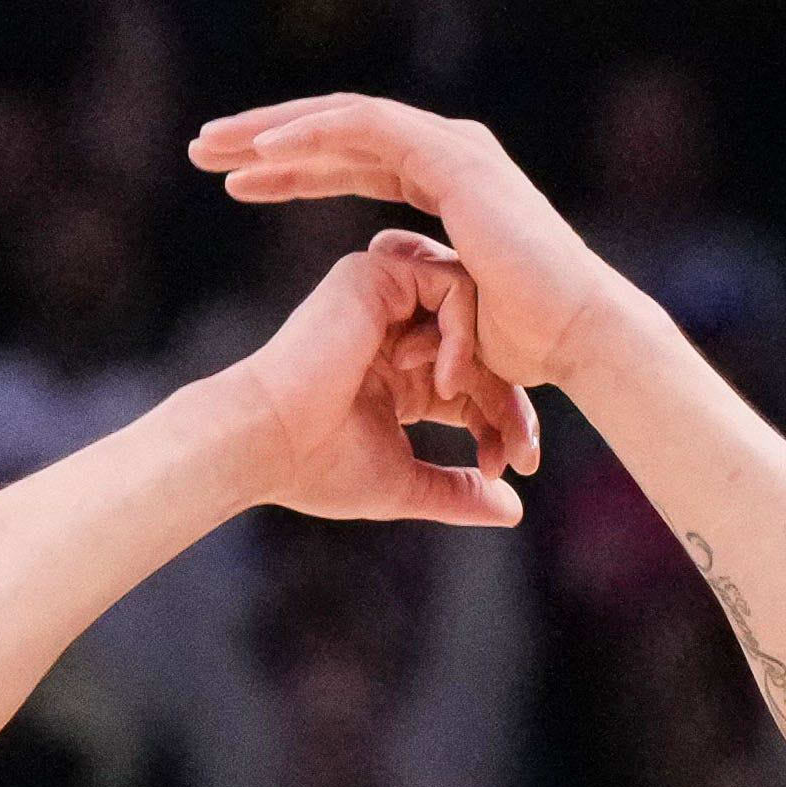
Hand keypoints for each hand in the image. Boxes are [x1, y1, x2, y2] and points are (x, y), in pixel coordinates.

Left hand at [193, 95, 640, 394]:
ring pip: (343, 120)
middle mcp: (446, 154)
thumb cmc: (525, 346)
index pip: (351, 165)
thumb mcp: (449, 322)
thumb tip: (397, 344)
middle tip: (203, 146)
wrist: (574, 336)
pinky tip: (264, 148)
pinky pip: (368, 131)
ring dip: (275, 128)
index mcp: (444, 185)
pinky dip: (315, 135)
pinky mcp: (453, 155)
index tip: (236, 183)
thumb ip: (416, 312)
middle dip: (265, 139)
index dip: (292, 171)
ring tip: (214, 142)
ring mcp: (451, 147)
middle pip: (336, 135)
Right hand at [213, 231, 532, 525]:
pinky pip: (452, 284)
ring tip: (478, 413)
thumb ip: (457, 491)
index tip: (515, 465)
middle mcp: (393, 332)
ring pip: (474, 312)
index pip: (473, 382)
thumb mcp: (404, 483)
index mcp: (400, 375)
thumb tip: (512, 509)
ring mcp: (384, 300)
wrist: (265, 442)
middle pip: (482, 347)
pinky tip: (448, 379)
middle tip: (520, 448)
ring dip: (489, 365)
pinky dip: (463, 331)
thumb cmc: (319, 468)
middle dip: (510, 399)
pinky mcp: (374, 276)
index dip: (502, 420)